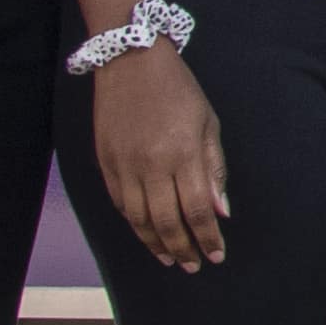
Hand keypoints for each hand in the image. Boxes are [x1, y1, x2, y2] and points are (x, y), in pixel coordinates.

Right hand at [85, 38, 230, 271]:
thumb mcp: (207, 122)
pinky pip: (119, 203)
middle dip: (183, 248)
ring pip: (138, 219)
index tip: (216, 255)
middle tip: (193, 265)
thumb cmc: (177, 89)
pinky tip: (146, 232)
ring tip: (170, 258)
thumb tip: (220, 211)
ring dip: (155, 243)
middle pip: (166, 222)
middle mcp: (151, 165)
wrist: (129, 59)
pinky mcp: (105, 162)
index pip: (196, 210)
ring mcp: (124, 165)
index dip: (208, 238)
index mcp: (182, 154)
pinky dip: (133, 223)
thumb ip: (213, 169)